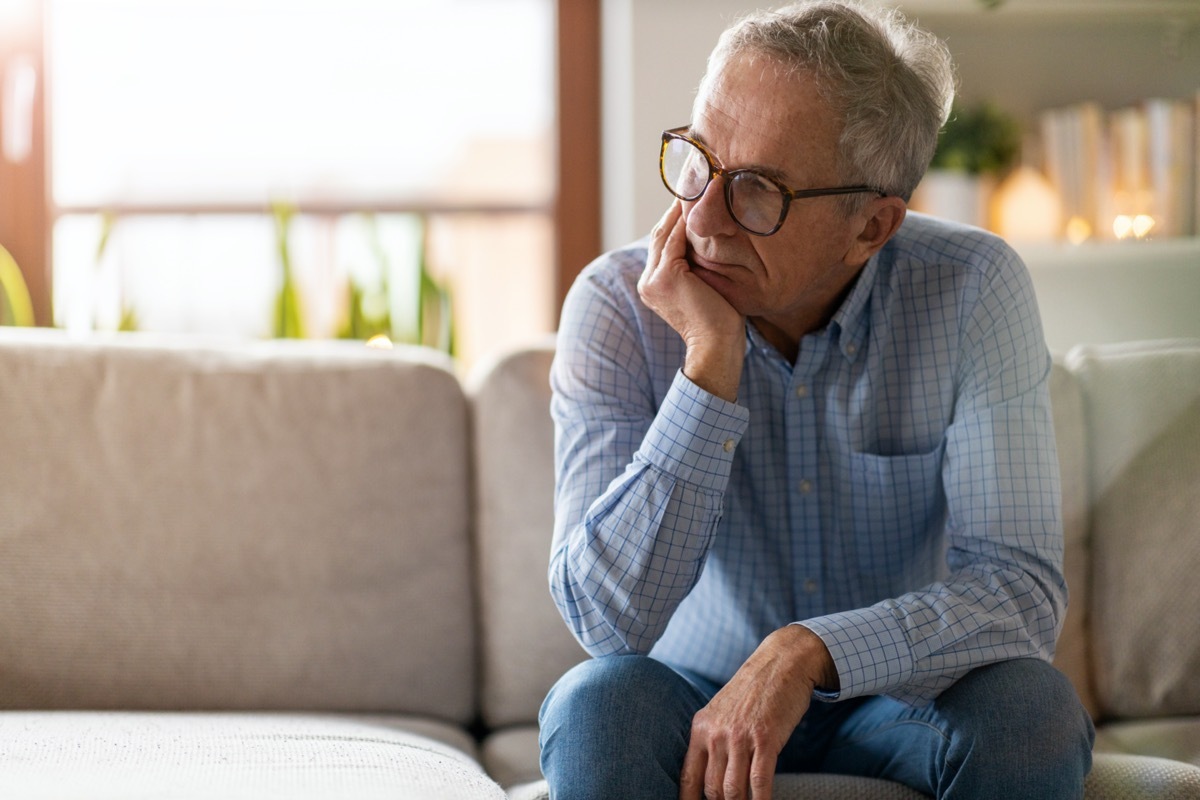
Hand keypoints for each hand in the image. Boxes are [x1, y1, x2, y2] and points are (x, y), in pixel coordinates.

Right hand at [638, 201, 744, 401]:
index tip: (696, 195)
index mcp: (653, 284)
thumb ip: (701, 266)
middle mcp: (648, 281)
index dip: (678, 217)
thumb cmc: (721, 324)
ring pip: (667, 232)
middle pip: (662, 232)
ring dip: (682, 206)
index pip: (664, 241)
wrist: (717, 349)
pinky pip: (676, 239)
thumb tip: (716, 242)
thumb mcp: (708, 288)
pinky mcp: (665, 277)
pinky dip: (688, 218)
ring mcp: (653, 279)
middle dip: (678, 206)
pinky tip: (703, 201)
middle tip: (698, 180)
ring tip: (700, 183)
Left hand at [678, 625, 836, 799]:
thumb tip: (708, 776)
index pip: (688, 777)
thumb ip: (712, 740)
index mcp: (701, 728)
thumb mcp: (721, 711)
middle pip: (712, 789)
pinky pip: (759, 781)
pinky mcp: (766, 739)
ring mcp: (740, 737)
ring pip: (733, 789)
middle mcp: (716, 734)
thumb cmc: (752, 691)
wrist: (780, 663)